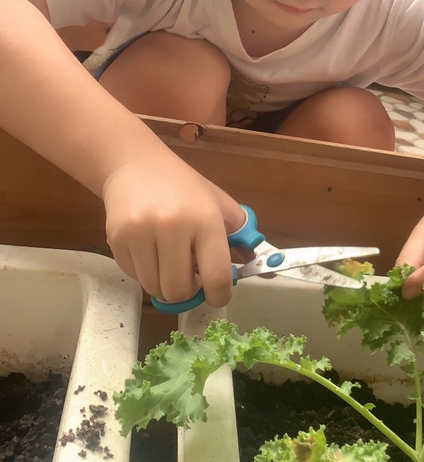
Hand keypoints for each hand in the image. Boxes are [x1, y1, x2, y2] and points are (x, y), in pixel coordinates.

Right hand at [101, 150, 245, 307]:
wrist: (134, 164)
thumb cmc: (184, 187)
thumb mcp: (220, 205)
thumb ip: (242, 240)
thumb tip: (268, 272)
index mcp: (205, 218)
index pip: (216, 276)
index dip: (220, 296)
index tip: (218, 295)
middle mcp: (172, 226)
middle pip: (180, 290)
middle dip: (189, 291)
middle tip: (191, 277)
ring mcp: (140, 233)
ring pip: (155, 288)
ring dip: (166, 284)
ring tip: (171, 262)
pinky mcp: (116, 240)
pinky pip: (135, 278)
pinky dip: (146, 274)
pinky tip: (151, 252)